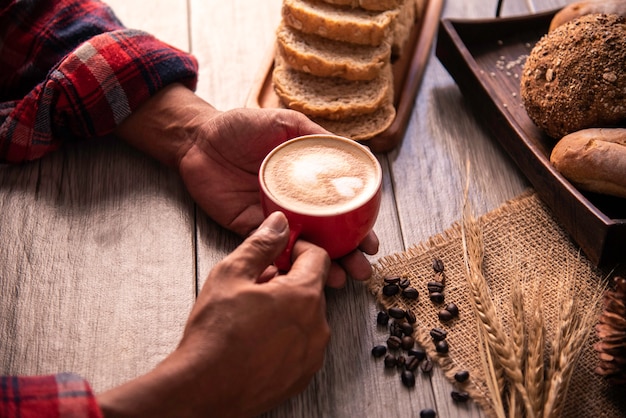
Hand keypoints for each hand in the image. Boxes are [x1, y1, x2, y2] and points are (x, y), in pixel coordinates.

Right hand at [97, 212, 330, 416]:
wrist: (202, 390)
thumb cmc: (214, 335)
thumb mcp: (231, 274)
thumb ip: (261, 244)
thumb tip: (279, 223)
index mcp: (304, 296)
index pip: (318, 257)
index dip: (297, 249)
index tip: (281, 253)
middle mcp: (317, 326)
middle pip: (311, 288)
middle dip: (288, 281)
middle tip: (256, 286)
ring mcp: (312, 354)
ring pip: (307, 317)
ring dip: (287, 309)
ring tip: (253, 315)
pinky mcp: (302, 375)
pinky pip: (302, 344)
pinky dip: (286, 336)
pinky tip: (257, 338)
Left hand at [115, 83, 378, 285]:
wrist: (197, 139)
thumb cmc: (240, 126)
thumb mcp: (284, 122)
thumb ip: (314, 137)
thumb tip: (351, 150)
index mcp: (307, 181)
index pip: (339, 208)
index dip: (359, 225)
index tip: (372, 241)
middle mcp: (294, 202)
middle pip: (327, 234)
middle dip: (347, 254)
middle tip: (362, 269)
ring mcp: (273, 218)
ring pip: (302, 247)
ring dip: (322, 265)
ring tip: (341, 279)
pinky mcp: (248, 227)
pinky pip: (270, 248)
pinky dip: (285, 263)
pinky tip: (299, 274)